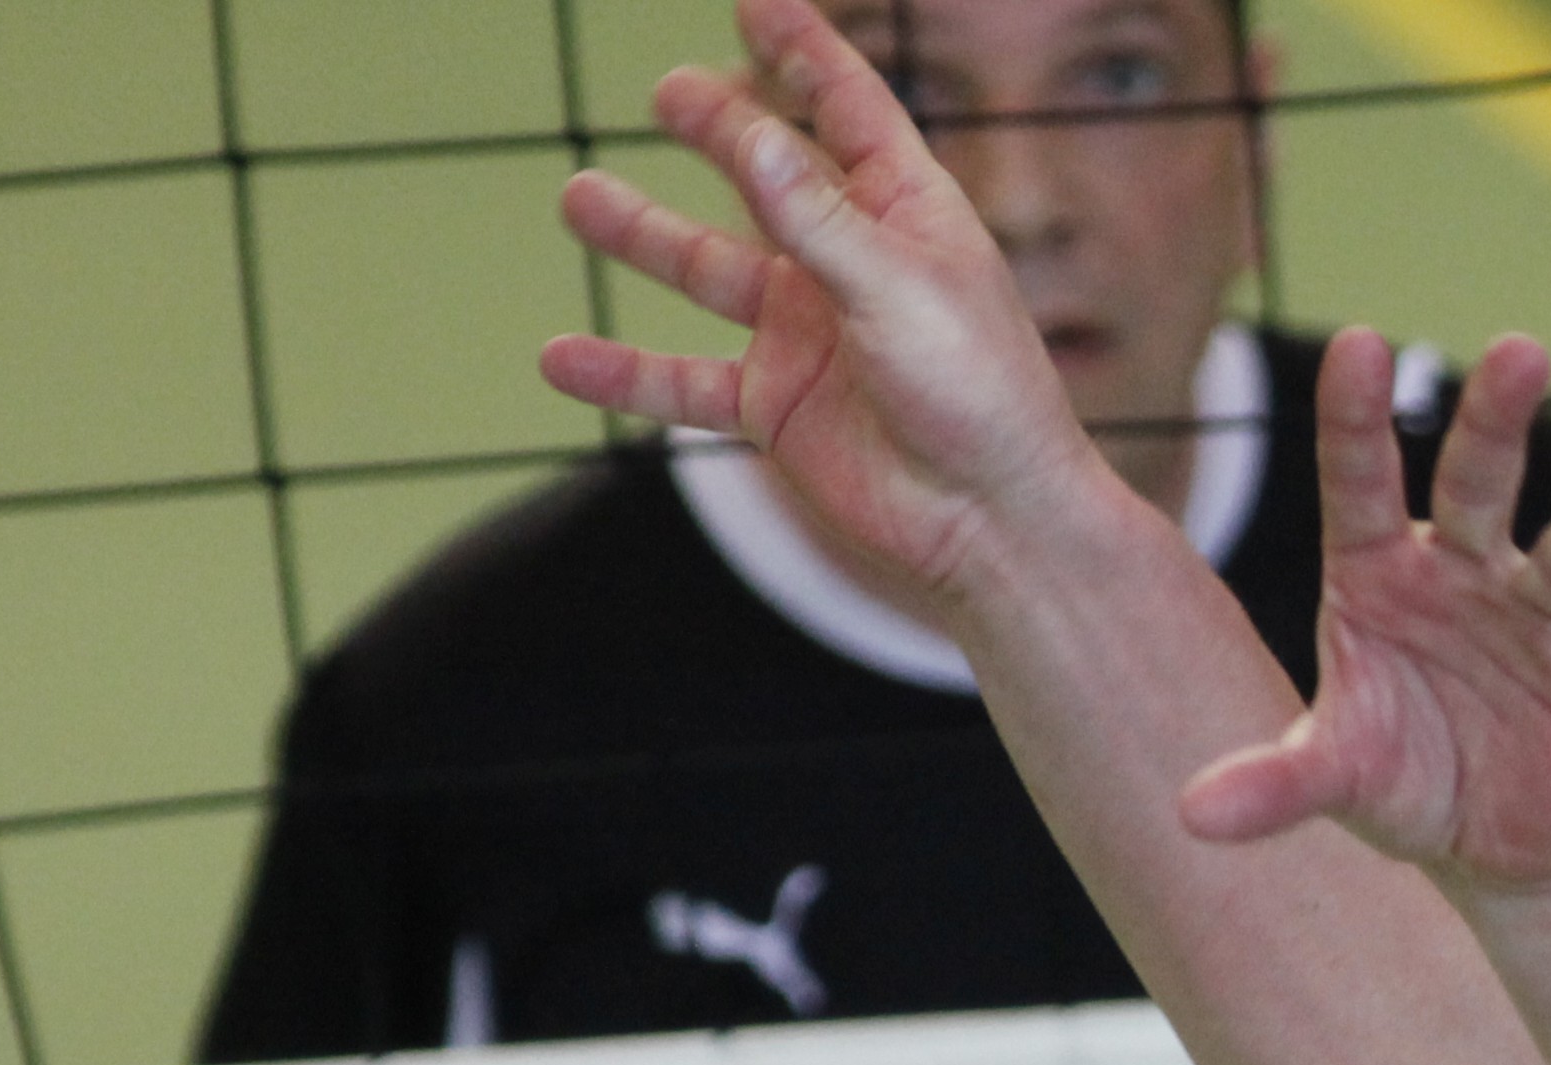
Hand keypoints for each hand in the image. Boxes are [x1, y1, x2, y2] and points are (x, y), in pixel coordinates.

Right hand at [539, 0, 1079, 604]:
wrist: (992, 526)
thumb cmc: (978, 396)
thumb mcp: (898, 287)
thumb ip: (816, 216)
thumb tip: (749, 131)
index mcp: (903, 212)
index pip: (846, 107)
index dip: (801, 51)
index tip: (755, 2)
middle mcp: (850, 263)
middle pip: (766, 174)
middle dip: (718, 129)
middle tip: (670, 93)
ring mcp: (806, 335)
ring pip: (706, 269)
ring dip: (643, 236)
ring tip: (577, 197)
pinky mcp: (776, 408)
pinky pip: (683, 383)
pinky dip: (623, 373)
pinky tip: (558, 359)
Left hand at [1180, 329, 1550, 891]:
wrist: (1490, 846)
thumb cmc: (1404, 777)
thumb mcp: (1337, 775)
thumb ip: (1275, 783)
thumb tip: (1191, 819)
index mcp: (1379, 576)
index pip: (1360, 484)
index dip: (1357, 421)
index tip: (1358, 346)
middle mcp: (1461, 576)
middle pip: (1479, 486)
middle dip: (1497, 423)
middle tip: (1521, 353)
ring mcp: (1535, 622)